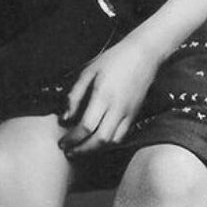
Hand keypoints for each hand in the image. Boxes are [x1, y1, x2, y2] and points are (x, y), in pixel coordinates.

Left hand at [58, 35, 159, 155]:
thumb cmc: (113, 60)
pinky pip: (122, 136)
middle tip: (68, 151)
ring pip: (112, 141)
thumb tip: (64, 118)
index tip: (62, 142)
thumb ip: (74, 96)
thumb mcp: (88, 72)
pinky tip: (97, 142)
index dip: (73, 138)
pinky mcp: (135, 115)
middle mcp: (117, 108)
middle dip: (82, 149)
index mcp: (103, 95)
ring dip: (95, 150)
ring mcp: (128, 113)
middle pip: (100, 139)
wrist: (143, 55)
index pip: (86, 126)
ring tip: (80, 150)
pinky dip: (108, 144)